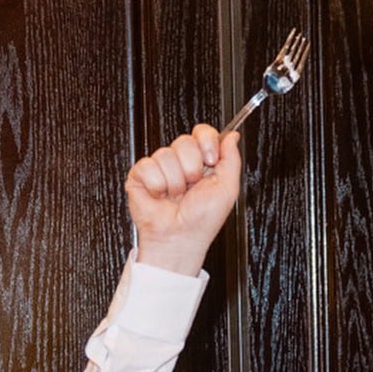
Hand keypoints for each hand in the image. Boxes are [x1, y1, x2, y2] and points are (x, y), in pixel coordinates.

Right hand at [126, 125, 241, 275]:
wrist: (180, 238)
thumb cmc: (203, 220)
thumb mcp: (227, 189)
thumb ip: (231, 159)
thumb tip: (232, 136)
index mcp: (202, 162)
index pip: (203, 132)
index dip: (206, 142)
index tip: (210, 161)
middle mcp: (181, 162)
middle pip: (184, 141)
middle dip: (192, 168)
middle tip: (191, 186)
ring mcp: (160, 167)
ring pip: (166, 155)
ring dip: (175, 182)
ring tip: (176, 196)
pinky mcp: (140, 174)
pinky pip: (148, 166)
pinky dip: (157, 185)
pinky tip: (160, 196)